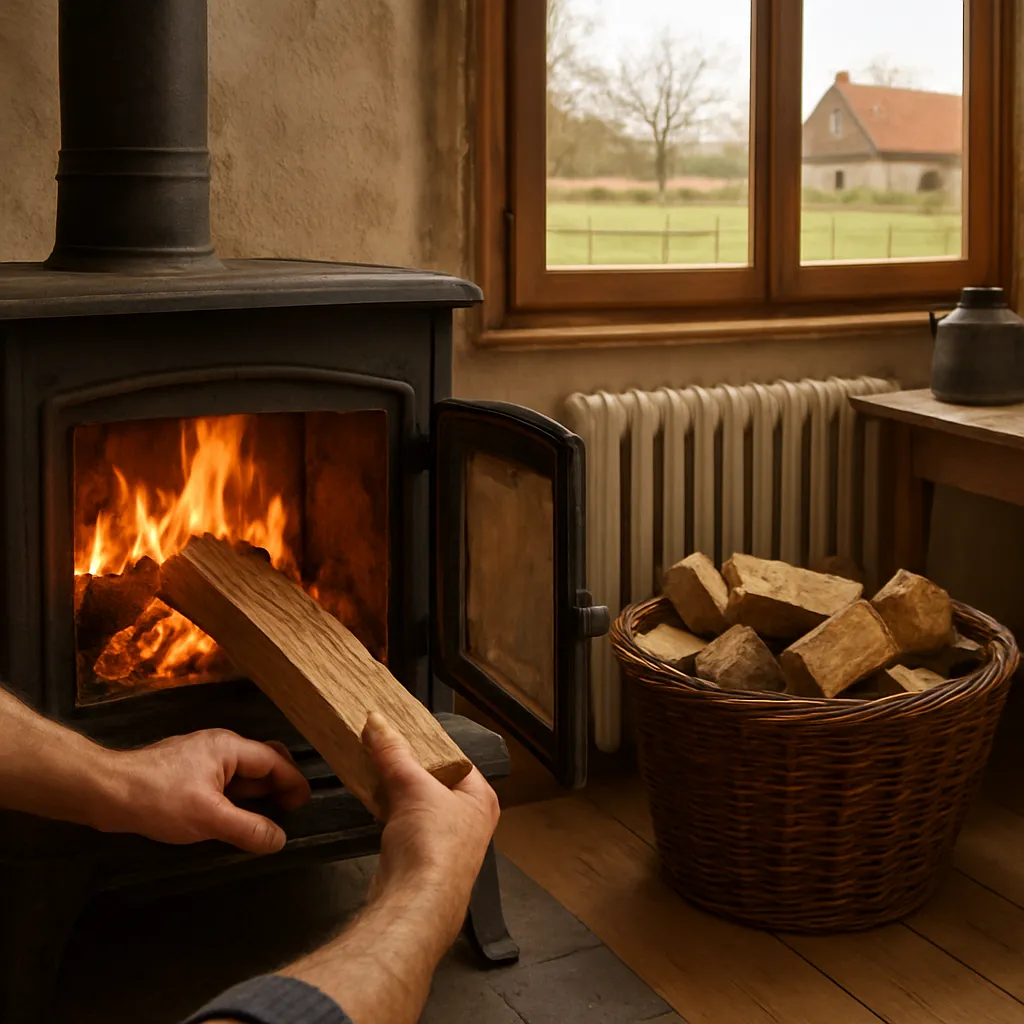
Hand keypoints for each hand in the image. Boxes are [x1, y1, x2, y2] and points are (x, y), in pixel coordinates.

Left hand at [94, 729, 310, 853]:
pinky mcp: (185, 772)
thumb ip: (249, 829)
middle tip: (290, 811)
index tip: (305, 805)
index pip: (275, 761)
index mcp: (230, 747)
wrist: (106, 792)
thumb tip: (280, 839)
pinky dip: (237, 797)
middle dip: (279, 784)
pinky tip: (233, 818)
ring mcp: (201, 758)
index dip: (294, 782)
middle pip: (262, 761)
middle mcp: (220, 746)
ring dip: (256, 793)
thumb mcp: (209, 819)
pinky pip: (223, 781)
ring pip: (241, 774)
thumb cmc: (160, 800)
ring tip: (266, 819)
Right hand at [361, 712, 499, 947]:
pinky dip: (390, 813)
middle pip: (435, 781)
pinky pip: (405, 825)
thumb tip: (379, 724)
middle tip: (386, 748)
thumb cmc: (433, 849)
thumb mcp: (412, 785)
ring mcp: (445, 842)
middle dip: (410, 768)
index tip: (404, 731)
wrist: (414, 902)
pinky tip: (375, 805)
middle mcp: (468, 821)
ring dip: (398, 792)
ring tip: (377, 772)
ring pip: (419, 804)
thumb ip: (394, 752)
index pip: (456, 758)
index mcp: (481, 799)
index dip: (429, 745)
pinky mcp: (421, 858)